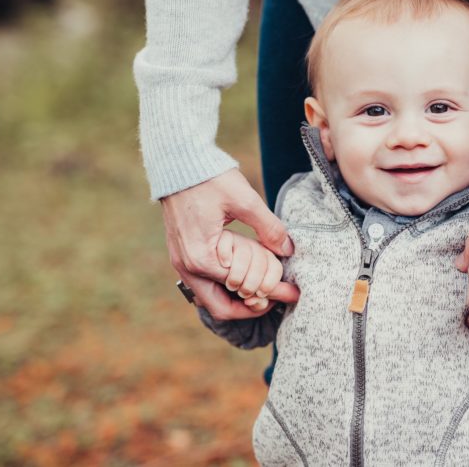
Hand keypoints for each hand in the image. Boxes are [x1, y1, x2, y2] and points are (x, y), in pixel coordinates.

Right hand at [161, 168, 294, 319]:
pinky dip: (224, 286)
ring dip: (236, 299)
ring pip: (210, 298)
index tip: (290, 291)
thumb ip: (269, 227)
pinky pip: (203, 283)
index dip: (268, 293)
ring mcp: (181, 261)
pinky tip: (245, 274)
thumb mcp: (245, 200)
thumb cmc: (210, 178)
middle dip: (250, 308)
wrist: (177, 161)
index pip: (240, 290)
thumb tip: (288, 249)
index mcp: (202, 257)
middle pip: (220, 308)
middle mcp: (187, 266)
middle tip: (277, 299)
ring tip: (264, 289)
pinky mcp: (181, 253)